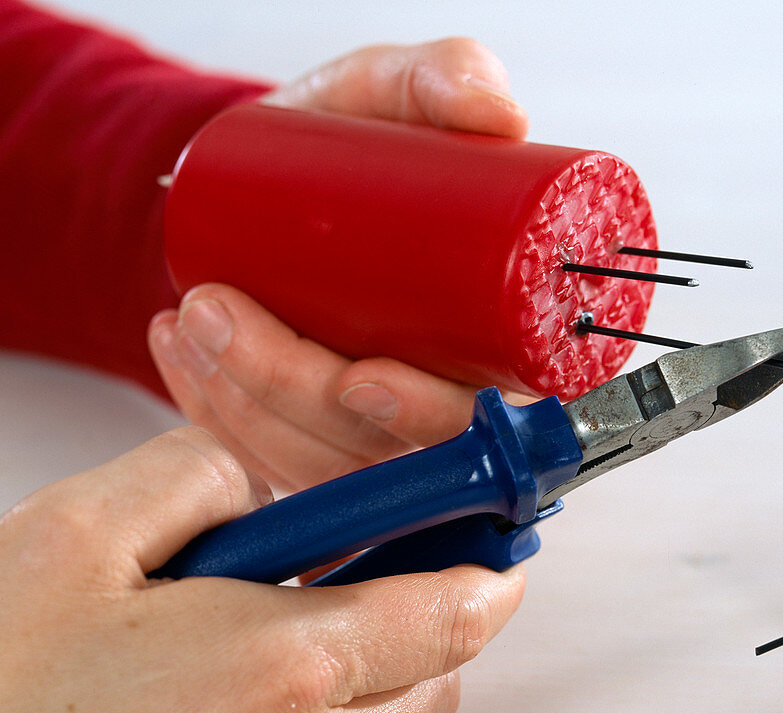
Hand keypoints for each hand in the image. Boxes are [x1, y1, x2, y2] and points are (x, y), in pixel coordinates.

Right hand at [0, 428, 523, 712]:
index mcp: (285, 665)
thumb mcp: (77, 538)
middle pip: (435, 679)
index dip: (488, 570)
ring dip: (365, 673)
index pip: (452, 615)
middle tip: (368, 573)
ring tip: (270, 627)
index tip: (491, 542)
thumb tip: (255, 482)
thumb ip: (194, 477)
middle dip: (427, 621)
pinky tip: (225, 692)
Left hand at [149, 39, 529, 490]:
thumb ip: (440, 79)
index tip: (359, 379)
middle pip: (389, 448)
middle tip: (222, 314)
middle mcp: (448, 399)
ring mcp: (382, 431)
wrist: (284, 172)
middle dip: (296, 395)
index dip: (425, 415)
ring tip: (191, 325)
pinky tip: (183, 358)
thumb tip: (496, 110)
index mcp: (500, 344)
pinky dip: (217, 417)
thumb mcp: (388, 98)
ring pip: (322, 463)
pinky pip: (271, 462)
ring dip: (246, 407)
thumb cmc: (353, 148)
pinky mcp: (321, 440)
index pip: (484, 413)